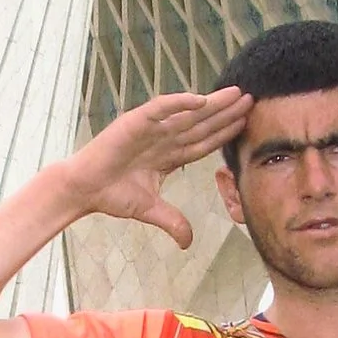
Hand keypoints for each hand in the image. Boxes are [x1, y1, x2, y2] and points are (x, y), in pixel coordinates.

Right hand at [56, 90, 251, 248]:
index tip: (247, 124)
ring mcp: (151, 128)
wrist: (85, 189)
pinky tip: (199, 99)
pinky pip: (161, 109)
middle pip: (202, 124)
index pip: (204, 142)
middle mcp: (163, 138)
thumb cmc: (113, 194)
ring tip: (235, 95)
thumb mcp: (150, 210)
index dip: (225, 133)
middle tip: (252, 100)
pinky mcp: (135, 122)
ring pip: (188, 114)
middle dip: (226, 113)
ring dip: (212, 105)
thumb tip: (188, 243)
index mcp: (168, 155)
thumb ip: (172, 221)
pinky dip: (179, 103)